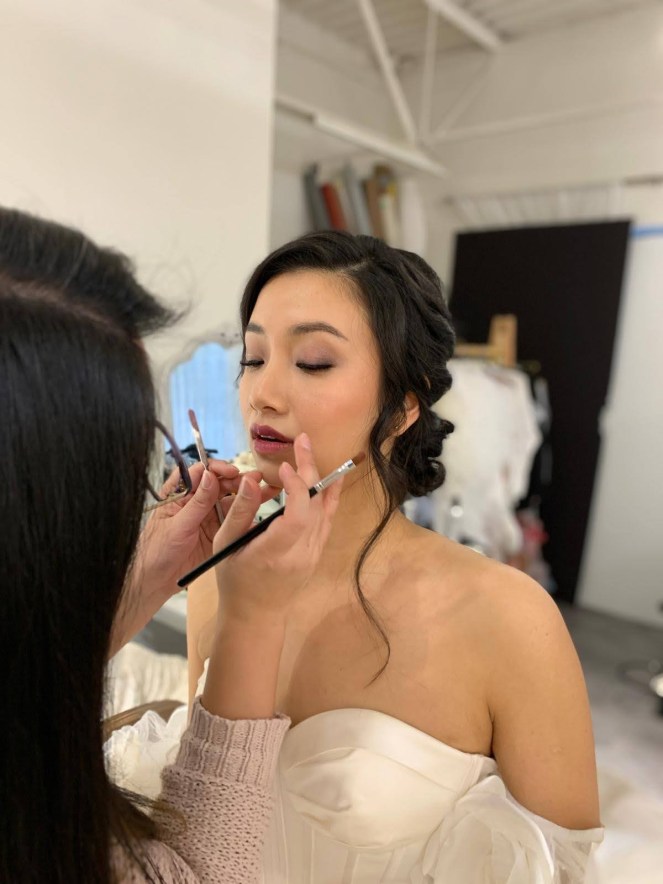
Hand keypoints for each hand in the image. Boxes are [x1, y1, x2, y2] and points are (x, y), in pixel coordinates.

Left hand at [110, 459, 278, 654]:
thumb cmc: (156, 550)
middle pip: (220, 484)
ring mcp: (208, 517)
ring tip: (267, 490)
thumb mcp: (177, 525)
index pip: (200, 472)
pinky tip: (261, 512)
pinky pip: (234, 521)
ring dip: (248, 495)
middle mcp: (196, 502)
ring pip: (231, 501)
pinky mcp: (217, 533)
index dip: (217, 469)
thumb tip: (210, 475)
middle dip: (238, 480)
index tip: (231, 472)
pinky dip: (247, 516)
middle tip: (257, 480)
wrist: (155, 581)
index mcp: (180, 494)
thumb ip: (196, 502)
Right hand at [211, 434, 342, 629]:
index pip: (297, 515)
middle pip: (315, 506)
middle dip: (310, 469)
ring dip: (321, 478)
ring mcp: (313, 555)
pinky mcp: (317, 553)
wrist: (256, 615)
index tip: (283, 467)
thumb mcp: (227, 545)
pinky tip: (329, 478)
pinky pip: (327, 520)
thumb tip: (250, 479)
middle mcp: (301, 554)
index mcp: (275, 553)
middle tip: (302, 441)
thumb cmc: (235, 581)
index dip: (296, 486)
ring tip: (312, 449)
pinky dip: (328, 496)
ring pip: (326, 511)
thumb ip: (240, 511)